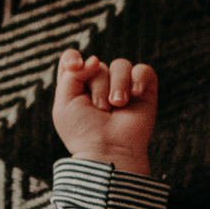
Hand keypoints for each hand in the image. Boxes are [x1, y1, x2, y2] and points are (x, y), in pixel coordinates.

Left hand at [52, 51, 156, 174]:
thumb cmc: (84, 132)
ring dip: (118, 85)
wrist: (109, 150)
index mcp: (77, 88)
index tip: (75, 67)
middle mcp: (100, 85)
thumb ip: (71, 74)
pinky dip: (139, 79)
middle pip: (97, 64)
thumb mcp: (64, 103)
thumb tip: (95, 60)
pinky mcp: (145, 92)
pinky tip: (135, 95)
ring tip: (118, 105)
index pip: (73, 59)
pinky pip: (143, 70)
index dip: (73, 58)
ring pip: (120, 65)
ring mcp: (123, 88)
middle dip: (97, 86)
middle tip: (100, 110)